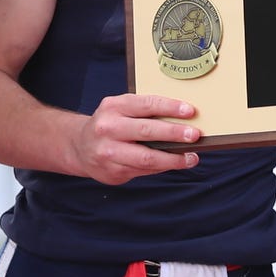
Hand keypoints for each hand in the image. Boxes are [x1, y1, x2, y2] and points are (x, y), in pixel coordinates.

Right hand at [74, 94, 203, 184]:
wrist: (80, 147)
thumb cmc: (111, 125)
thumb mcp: (121, 110)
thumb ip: (145, 113)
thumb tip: (182, 120)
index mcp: (113, 107)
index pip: (146, 104)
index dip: (170, 107)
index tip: (190, 111)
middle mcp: (108, 128)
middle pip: (147, 131)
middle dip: (174, 133)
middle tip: (195, 135)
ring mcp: (108, 152)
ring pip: (147, 157)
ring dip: (173, 159)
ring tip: (191, 157)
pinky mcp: (112, 171)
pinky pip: (143, 170)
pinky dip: (162, 167)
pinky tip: (175, 164)